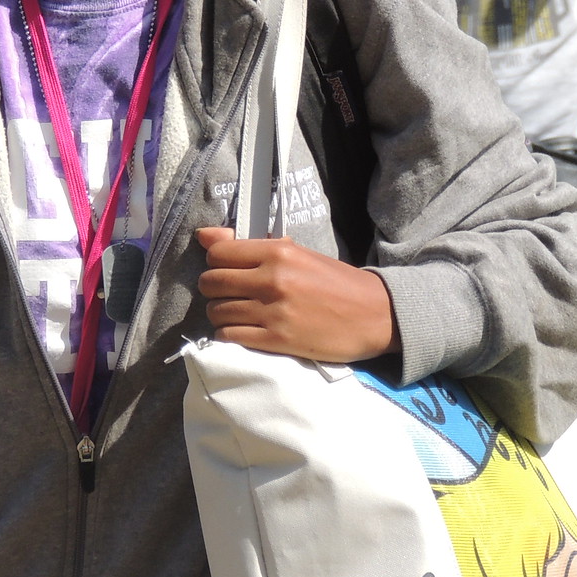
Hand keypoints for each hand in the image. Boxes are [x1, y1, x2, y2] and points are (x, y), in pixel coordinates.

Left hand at [195, 228, 399, 362]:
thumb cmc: (335, 282)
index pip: (218, 252)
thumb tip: (203, 235)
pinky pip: (230, 336)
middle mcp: (272, 279)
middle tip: (229, 293)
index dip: (216, 262)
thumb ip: (251, 246)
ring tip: (238, 314)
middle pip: (211, 282)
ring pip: (216, 311)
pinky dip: (229, 335)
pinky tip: (243, 331)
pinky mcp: (276, 341)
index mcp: (279, 251)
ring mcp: (273, 312)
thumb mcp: (297, 254)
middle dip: (214, 289)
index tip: (227, 269)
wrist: (374, 315)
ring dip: (221, 314)